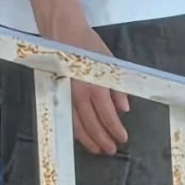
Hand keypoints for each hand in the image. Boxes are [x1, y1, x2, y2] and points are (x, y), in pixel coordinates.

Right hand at [45, 13, 129, 155]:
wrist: (63, 34)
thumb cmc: (88, 46)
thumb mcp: (110, 63)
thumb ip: (117, 87)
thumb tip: (124, 109)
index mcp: (96, 87)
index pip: (108, 116)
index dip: (115, 130)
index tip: (123, 138)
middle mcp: (81, 96)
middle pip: (92, 125)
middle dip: (103, 140)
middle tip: (111, 150)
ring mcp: (68, 97)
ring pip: (78, 126)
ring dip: (89, 140)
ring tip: (98, 149)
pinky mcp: (60, 95)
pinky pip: (68, 118)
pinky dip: (76, 131)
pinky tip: (82, 136)